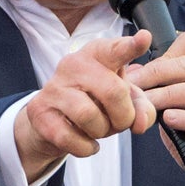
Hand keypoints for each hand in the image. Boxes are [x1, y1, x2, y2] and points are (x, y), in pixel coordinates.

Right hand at [14, 29, 156, 181]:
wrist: (53, 119)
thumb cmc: (94, 102)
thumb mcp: (123, 100)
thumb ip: (141, 108)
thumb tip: (139, 124)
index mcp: (97, 55)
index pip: (115, 49)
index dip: (131, 46)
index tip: (145, 38)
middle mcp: (73, 64)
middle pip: (113, 91)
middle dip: (124, 116)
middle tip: (120, 122)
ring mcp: (54, 87)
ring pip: (90, 115)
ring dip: (103, 131)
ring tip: (99, 129)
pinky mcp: (40, 112)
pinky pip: (71, 138)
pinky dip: (86, 147)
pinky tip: (86, 142)